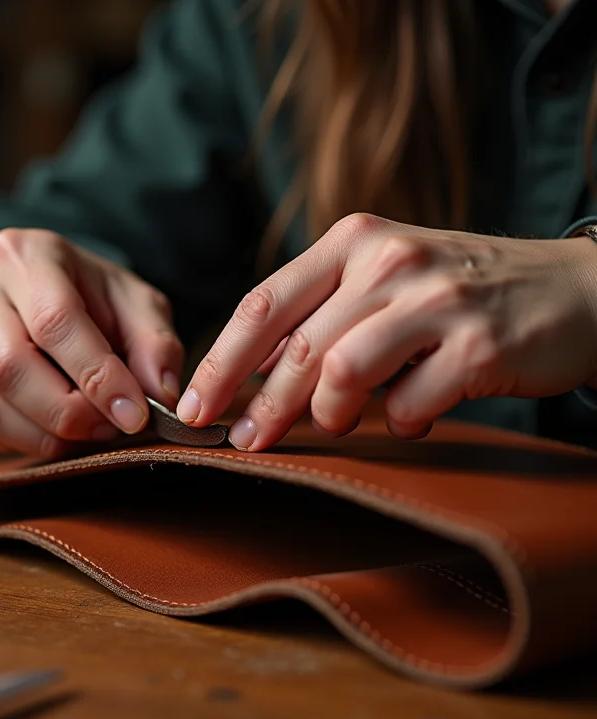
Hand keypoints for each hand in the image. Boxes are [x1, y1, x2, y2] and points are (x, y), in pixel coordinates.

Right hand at [0, 228, 182, 456]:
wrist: (53, 293)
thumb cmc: (100, 299)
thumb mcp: (140, 306)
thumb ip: (156, 345)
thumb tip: (159, 395)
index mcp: (29, 254)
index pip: (54, 321)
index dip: (96, 376)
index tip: (133, 414)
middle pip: (9, 365)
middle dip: (68, 412)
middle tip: (110, 429)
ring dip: (45, 435)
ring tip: (90, 433)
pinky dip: (23, 442)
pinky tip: (59, 433)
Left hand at [176, 214, 596, 449]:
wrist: (573, 289)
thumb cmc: (460, 291)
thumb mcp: (385, 279)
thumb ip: (322, 314)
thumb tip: (252, 371)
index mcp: (353, 242)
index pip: (264, 302)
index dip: (221, 360)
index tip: (195, 405)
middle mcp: (389, 261)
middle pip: (295, 347)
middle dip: (261, 407)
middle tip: (246, 442)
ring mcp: (435, 300)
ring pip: (341, 372)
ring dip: (330, 413)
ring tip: (344, 421)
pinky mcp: (478, 345)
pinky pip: (409, 404)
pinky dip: (401, 423)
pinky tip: (414, 417)